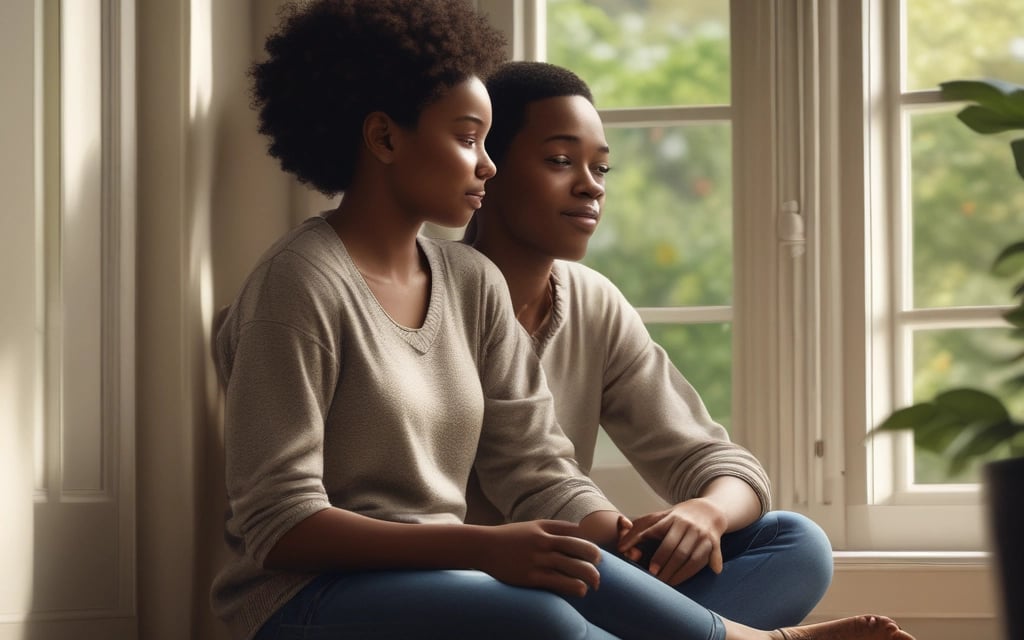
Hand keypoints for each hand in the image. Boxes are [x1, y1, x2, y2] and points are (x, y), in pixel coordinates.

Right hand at [476, 520, 602, 596]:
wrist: (483, 547)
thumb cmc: (511, 537)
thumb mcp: (534, 525)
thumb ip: (556, 526)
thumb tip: (580, 530)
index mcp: (546, 530)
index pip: (577, 535)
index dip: (591, 545)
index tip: (596, 556)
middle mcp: (544, 543)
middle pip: (580, 549)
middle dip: (595, 561)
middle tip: (598, 570)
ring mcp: (537, 560)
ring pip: (572, 567)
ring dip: (589, 576)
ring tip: (594, 584)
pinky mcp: (530, 577)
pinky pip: (558, 582)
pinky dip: (574, 587)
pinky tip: (580, 591)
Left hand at [616, 499, 726, 585]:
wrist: (708, 510)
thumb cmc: (677, 518)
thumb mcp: (658, 518)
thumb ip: (639, 529)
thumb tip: (620, 548)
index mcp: (670, 518)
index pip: (653, 530)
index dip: (642, 544)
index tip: (637, 560)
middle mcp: (686, 525)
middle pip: (675, 550)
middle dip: (664, 564)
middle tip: (653, 577)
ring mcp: (701, 534)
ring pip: (691, 558)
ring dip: (680, 574)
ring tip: (668, 584)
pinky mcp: (714, 541)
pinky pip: (710, 556)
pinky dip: (711, 565)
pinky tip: (704, 575)